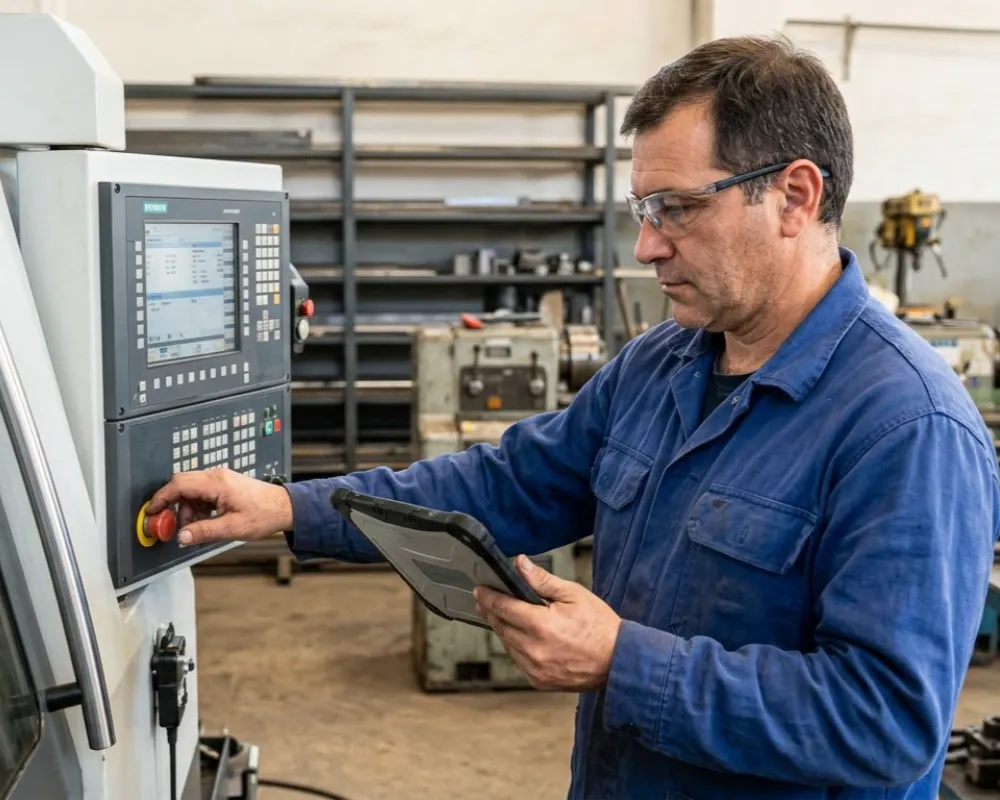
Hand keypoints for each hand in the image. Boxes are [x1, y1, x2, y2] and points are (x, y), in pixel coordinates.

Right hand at [146, 469, 292, 545]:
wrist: (284, 508)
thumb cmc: (264, 514)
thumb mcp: (232, 528)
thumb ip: (204, 532)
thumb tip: (182, 536)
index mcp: (217, 483)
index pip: (179, 484)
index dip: (161, 498)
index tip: (152, 511)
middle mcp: (217, 476)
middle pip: (182, 484)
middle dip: (173, 506)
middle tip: (170, 525)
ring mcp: (221, 479)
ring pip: (191, 491)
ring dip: (188, 510)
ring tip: (197, 528)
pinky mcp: (224, 485)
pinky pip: (202, 493)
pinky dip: (198, 508)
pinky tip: (206, 522)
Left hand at [474, 555, 621, 690]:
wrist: (617, 661)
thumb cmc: (599, 626)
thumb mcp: (573, 594)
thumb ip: (542, 581)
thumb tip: (520, 564)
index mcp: (540, 625)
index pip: (503, 607)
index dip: (488, 597)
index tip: (480, 589)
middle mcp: (533, 649)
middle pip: (501, 626)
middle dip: (491, 611)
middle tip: (485, 599)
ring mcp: (535, 668)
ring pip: (507, 644)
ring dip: (502, 629)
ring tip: (501, 615)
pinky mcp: (539, 681)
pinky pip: (518, 660)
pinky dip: (515, 646)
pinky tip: (519, 636)